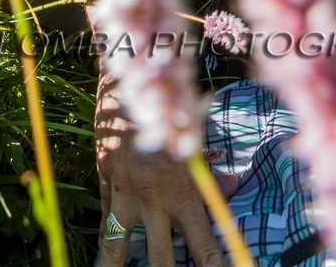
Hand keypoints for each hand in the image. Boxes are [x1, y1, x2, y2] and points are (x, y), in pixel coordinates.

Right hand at [96, 75, 223, 266]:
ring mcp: (126, 196)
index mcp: (183, 192)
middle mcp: (154, 200)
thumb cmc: (169, 112)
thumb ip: (210, 173)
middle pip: (162, 261)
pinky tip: (105, 262)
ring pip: (119, 251)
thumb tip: (231, 187)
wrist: (129, 86)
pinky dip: (106, 246)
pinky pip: (104, 225)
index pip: (204, 247)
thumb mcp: (195, 142)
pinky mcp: (106, 185)